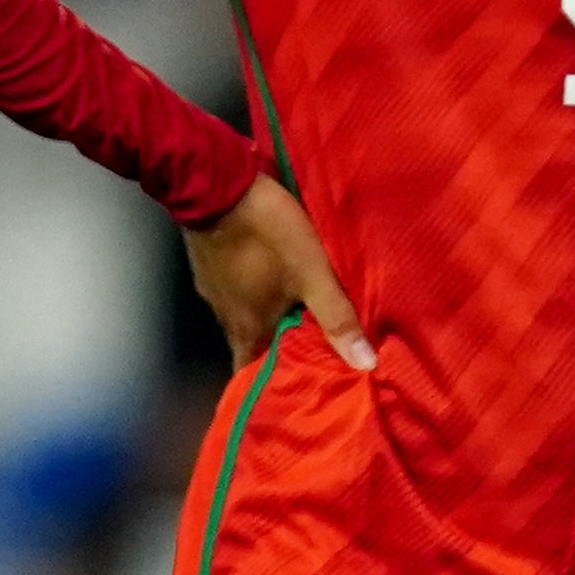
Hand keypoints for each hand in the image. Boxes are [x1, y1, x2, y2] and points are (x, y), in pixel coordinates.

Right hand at [182, 174, 372, 374]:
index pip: (252, 373)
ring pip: (242, 317)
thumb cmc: (268, 236)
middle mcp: (224, 316)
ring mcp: (214, 289)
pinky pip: (235, 291)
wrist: (217, 185)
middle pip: (250, 345)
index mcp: (246, 328)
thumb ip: (338, 318)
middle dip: (275, 352)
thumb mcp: (312, 275)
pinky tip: (271, 284)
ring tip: (295, 320)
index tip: (294, 390)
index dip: (271, 384)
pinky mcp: (209, 265)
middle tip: (305, 353)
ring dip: (265, 321)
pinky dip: (254, 295)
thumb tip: (365, 366)